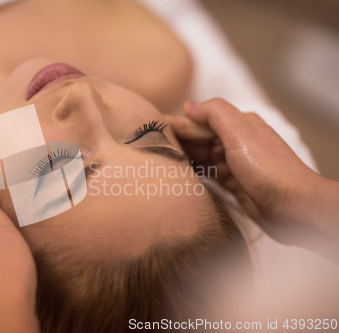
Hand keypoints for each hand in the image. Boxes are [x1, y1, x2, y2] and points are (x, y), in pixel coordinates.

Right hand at [165, 99, 324, 247]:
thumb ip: (214, 113)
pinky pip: (206, 174)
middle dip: (175, 140)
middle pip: (198, 138)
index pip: (200, 119)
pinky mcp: (233, 184)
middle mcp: (235, 142)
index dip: (176, 123)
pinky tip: (176, 174)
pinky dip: (192, 172)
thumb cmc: (268, 168)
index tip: (151, 127)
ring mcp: (234, 164)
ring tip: (156, 159)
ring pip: (200, 157)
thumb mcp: (240, 132)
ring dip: (181, 157)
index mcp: (238, 124)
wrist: (293, 206)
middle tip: (147, 145)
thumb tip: (188, 106)